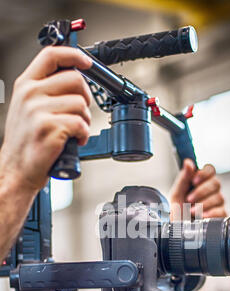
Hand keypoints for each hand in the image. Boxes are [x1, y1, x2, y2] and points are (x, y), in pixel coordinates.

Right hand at [0, 46, 91, 192]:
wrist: (16, 169)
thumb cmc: (26, 142)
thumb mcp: (27, 108)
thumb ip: (44, 89)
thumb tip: (72, 76)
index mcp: (26, 85)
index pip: (51, 56)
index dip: (73, 56)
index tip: (86, 63)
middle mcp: (30, 94)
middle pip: (75, 80)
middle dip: (86, 97)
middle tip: (80, 112)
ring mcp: (39, 111)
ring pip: (81, 104)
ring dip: (85, 120)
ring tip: (74, 130)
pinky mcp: (50, 128)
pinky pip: (81, 123)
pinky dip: (84, 134)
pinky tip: (75, 140)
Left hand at [170, 159, 226, 218]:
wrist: (177, 234)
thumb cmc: (176, 215)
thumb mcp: (176, 196)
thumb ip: (183, 178)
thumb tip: (188, 162)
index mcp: (199, 183)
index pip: (210, 170)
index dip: (204, 174)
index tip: (194, 182)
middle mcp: (210, 192)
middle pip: (216, 183)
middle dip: (201, 191)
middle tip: (189, 200)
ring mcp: (216, 205)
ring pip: (219, 197)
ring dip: (203, 204)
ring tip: (192, 211)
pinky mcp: (220, 217)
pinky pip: (221, 211)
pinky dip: (210, 214)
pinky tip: (202, 217)